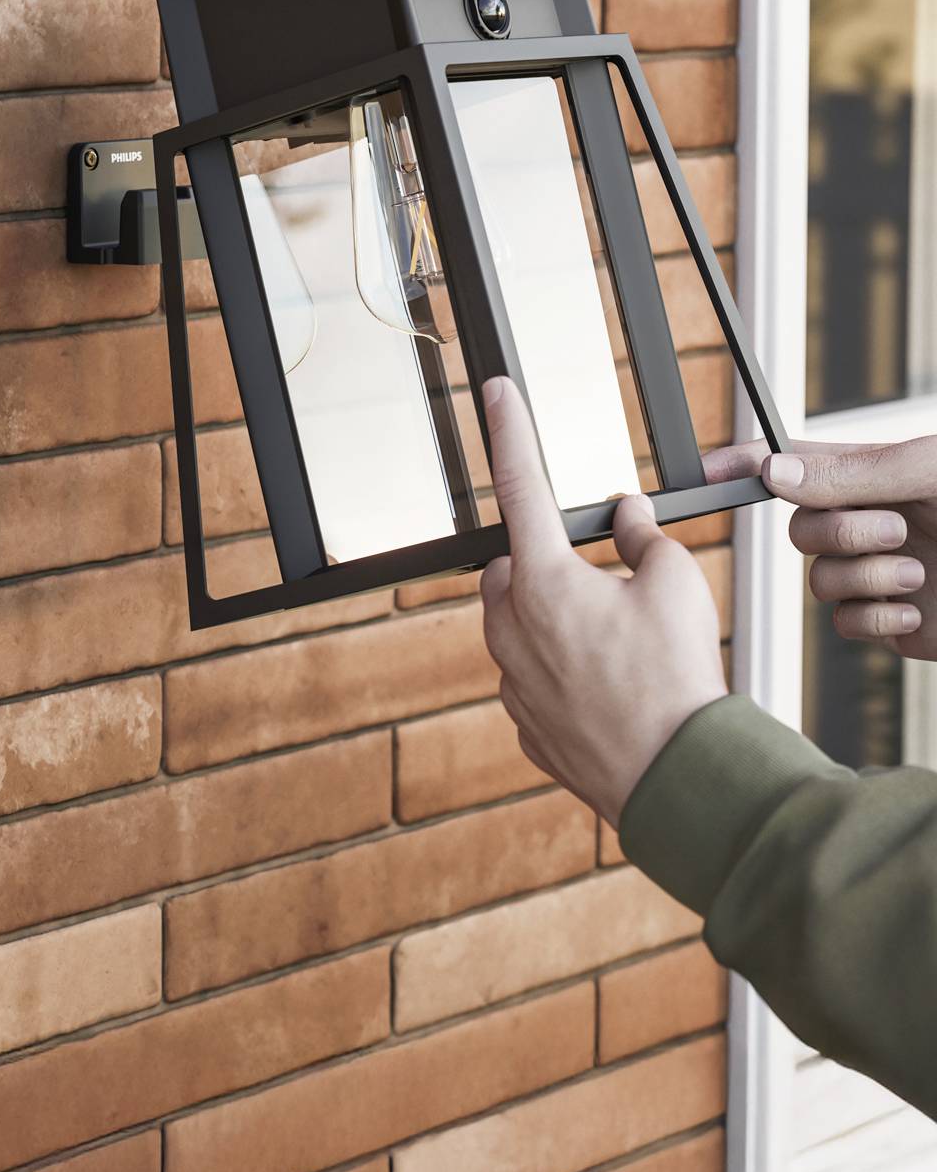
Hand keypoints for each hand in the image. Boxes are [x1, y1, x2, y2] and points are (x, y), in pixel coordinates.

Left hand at [480, 376, 728, 825]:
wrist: (677, 778)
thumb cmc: (676, 679)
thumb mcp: (677, 583)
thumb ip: (647, 537)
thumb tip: (628, 516)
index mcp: (542, 578)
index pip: (519, 485)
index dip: (509, 432)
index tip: (494, 394)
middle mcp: (510, 625)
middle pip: (514, 569)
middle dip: (550, 566)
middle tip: (609, 592)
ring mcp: (510, 678)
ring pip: (518, 626)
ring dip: (556, 624)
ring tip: (620, 653)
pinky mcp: (524, 722)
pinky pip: (535, 680)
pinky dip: (565, 678)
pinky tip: (611, 695)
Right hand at [706, 437, 934, 649]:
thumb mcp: (928, 472)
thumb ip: (851, 471)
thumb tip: (771, 471)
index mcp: (871, 478)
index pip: (792, 464)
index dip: (743, 466)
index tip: (705, 474)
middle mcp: (866, 525)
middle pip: (801, 532)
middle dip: (842, 534)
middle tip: (896, 531)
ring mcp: (874, 574)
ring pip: (820, 582)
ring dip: (867, 578)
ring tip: (918, 573)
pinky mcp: (890, 621)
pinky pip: (847, 625)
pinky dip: (877, 620)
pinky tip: (916, 610)